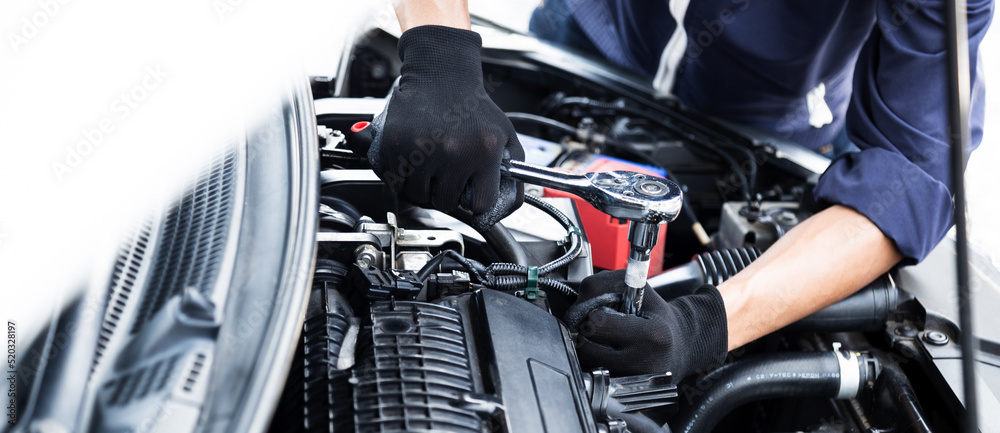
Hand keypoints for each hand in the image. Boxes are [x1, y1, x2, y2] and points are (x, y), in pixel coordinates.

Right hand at [368, 25, 524, 230]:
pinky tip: (413, 163)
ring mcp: (423, 149)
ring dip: (424, 188)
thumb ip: (514, 171)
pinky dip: (403, 177)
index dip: (475, 203)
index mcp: (484, 152)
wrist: (441, 75)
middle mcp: (454, 152)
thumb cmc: (473, 106)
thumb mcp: (505, 135)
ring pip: (419, 196)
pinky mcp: (397, 144)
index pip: (480, 204)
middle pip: (447, 203)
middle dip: (447, 194)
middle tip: (447, 176)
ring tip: (430, 167)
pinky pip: (396, 180)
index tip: (471, 197)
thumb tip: (509, 205)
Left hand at [565, 270, 728, 378]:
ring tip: (601, 341)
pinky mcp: (628, 392)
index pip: (598, 323)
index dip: (593, 315)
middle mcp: (645, 362)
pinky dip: (595, 365)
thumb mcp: (638, 288)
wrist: (681, 345)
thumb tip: (576, 300)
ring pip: (587, 365)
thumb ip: (603, 284)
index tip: (601, 313)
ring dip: (587, 350)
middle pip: (587, 348)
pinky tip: (608, 355)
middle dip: (585, 334)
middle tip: (597, 328)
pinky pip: (595, 377)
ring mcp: (636, 382)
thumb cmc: (657, 315)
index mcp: (652, 334)